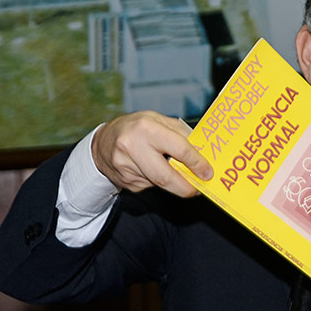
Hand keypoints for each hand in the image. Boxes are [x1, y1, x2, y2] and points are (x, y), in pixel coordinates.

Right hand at [91, 111, 212, 196]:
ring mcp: (126, 167)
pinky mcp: (125, 182)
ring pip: (159, 183)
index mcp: (147, 128)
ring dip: (172, 182)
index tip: (207, 172)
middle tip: (197, 189)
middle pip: (166, 177)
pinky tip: (150, 169)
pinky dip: (157, 181)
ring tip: (173, 171)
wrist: (103, 143)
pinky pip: (149, 185)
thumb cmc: (136, 128)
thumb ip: (180, 134)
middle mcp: (133, 147)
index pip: (179, 149)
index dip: (197, 163)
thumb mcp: (158, 120)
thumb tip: (202, 152)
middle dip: (186, 187)